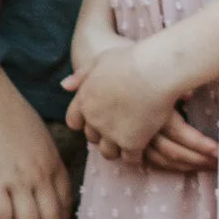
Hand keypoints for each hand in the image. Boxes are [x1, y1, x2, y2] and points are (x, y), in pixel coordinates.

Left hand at [65, 35, 214, 170]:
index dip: (85, 121)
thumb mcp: (100, 60)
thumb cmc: (130, 60)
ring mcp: (112, 133)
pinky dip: (136, 156)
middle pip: (92, 138)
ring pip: (108, 152)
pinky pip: (130, 159)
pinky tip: (144, 147)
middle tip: (119, 127)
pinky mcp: (132, 142)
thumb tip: (64, 86)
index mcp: (84, 100)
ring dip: (117, 148)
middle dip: (102, 134)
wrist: (155, 70)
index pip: (74, 121)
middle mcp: (94, 119)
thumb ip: (82, 75)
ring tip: (130, 140)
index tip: (99, 117)